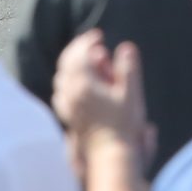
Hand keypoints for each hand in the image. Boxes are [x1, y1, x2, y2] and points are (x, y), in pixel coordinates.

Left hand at [52, 28, 151, 157]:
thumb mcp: (131, 94)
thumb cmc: (124, 125)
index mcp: (84, 84)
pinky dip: (66, 82)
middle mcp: (71, 93)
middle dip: (77, 49)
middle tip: (90, 43)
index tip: (99, 36)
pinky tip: (75, 85)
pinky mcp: (69, 117)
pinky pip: (60, 93)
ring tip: (84, 60)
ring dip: (71, 64)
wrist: (110, 155)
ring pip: (61, 77)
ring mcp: (68, 106)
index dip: (88, 41)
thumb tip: (126, 47)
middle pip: (66, 63)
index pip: (80, 54)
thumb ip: (128, 69)